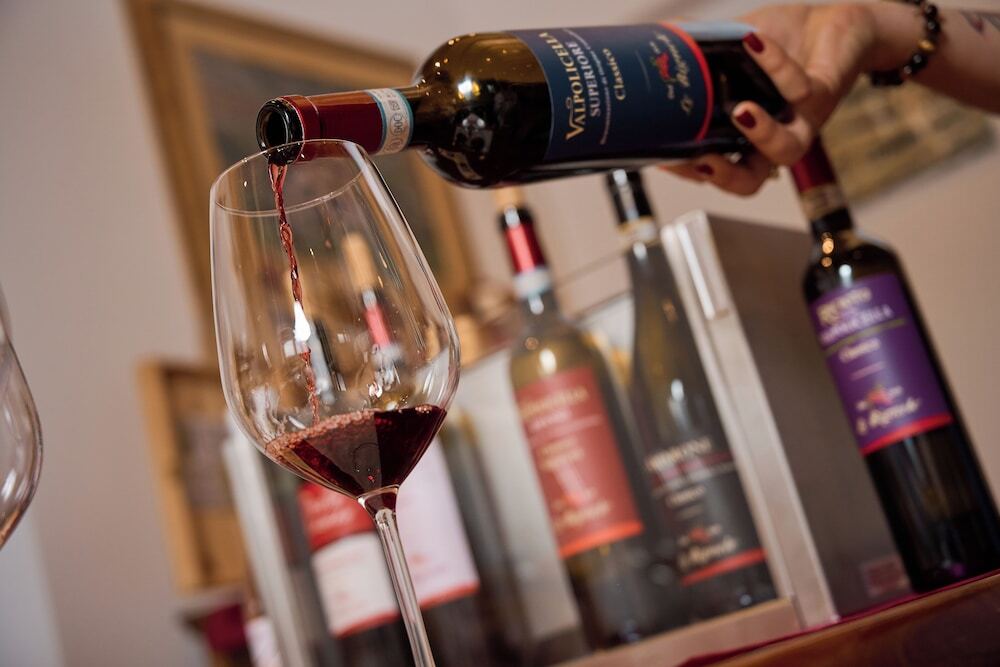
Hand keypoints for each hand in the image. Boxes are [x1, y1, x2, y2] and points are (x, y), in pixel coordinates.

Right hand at [664, 3, 877, 195]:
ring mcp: (799, 121)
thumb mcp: (730, 47)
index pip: (712, 170)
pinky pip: (799, 87)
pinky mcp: (823, 93)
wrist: (834, 24)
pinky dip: (774, 64)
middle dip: (724, 177)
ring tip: (741, 112)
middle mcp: (771, 138)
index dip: (686, 170)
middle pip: (749, 182)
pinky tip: (753, 42)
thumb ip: (700, 53)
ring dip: (762, 135)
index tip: (661, 157)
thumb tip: (660, 41)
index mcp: (743, 136)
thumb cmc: (782, 44)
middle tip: (702, 160)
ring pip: (786, 150)